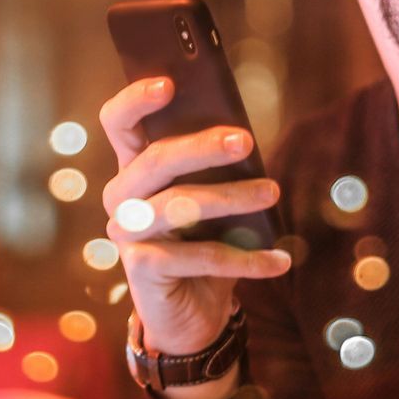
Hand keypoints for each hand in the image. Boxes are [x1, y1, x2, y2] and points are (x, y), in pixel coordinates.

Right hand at [98, 76, 289, 354]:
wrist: (192, 315)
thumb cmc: (204, 245)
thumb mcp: (211, 202)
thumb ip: (215, 170)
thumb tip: (243, 137)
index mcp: (134, 169)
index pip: (118, 123)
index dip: (135, 100)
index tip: (169, 83)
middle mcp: (121, 198)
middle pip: (155, 160)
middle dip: (202, 147)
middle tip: (246, 141)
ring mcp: (127, 234)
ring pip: (179, 205)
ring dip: (232, 198)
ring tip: (272, 193)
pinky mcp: (142, 269)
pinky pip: (200, 256)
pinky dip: (246, 258)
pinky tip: (280, 260)